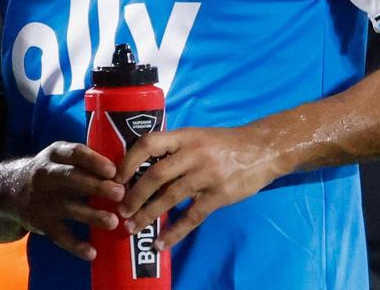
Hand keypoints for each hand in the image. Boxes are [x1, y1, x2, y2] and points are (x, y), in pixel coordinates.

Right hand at [0, 141, 123, 260]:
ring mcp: (42, 200)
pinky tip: (92, 253)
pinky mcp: (41, 222)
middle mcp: (46, 174)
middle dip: (95, 186)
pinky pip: (59, 235)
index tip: (112, 170)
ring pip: (67, 207)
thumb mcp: (62, 157)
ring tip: (113, 222)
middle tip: (119, 193)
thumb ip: (86, 161)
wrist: (10, 189)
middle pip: (71, 179)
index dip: (93, 161)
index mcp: (55, 154)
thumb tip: (124, 169)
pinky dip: (75, 245)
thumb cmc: (51, 170)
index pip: (74, 153)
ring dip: (91, 215)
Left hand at [114, 126, 283, 249]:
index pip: (149, 143)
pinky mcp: (220, 195)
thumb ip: (175, 148)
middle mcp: (194, 153)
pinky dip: (175, 232)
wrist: (263, 149)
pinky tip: (161, 243)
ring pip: (170, 196)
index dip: (129, 160)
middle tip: (121, 210)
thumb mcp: (198, 136)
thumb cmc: (226, 143)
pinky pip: (192, 216)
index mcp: (186, 136)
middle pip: (156, 174)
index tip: (116, 178)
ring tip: (132, 227)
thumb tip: (142, 165)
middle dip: (134, 195)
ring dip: (148, 214)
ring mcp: (207, 174)